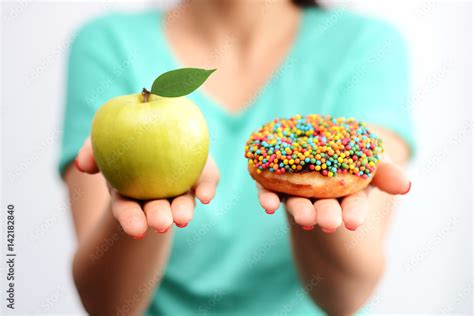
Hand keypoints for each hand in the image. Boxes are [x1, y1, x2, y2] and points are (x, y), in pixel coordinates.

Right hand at [74, 138, 218, 237]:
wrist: (157, 127)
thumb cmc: (125, 138)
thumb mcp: (102, 140)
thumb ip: (91, 149)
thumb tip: (83, 165)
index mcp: (129, 192)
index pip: (127, 209)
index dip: (131, 220)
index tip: (137, 230)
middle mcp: (156, 195)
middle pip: (157, 210)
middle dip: (159, 218)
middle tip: (162, 224)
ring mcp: (180, 188)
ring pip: (182, 202)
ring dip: (182, 210)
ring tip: (183, 218)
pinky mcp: (200, 175)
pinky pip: (206, 181)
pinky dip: (207, 187)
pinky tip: (206, 195)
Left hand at [256, 158, 410, 232]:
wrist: (317, 146)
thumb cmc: (350, 156)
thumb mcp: (372, 160)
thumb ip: (385, 172)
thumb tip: (406, 185)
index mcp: (347, 191)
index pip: (353, 205)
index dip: (354, 212)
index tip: (355, 222)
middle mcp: (321, 195)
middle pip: (324, 207)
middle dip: (327, 215)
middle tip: (327, 223)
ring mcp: (296, 190)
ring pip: (297, 203)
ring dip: (300, 211)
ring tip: (304, 219)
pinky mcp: (272, 182)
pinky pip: (268, 190)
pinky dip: (268, 198)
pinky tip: (268, 205)